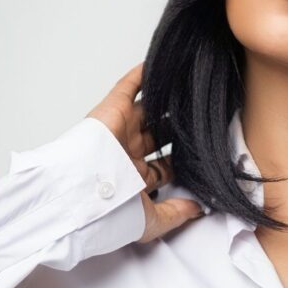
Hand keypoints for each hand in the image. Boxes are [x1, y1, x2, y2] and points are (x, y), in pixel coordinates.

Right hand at [86, 61, 204, 243]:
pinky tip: (162, 66)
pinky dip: (144, 74)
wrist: (81, 192)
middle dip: (180, 128)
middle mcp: (130, 153)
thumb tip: (199, 209)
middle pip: (161, 135)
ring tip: (190, 89)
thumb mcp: (151, 221)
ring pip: (150, 109)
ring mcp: (123, 130)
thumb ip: (177, 214)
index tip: (206, 154)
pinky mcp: (114, 110)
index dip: (183, 162)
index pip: (165, 167)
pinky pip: (130, 86)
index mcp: (136, 178)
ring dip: (168, 100)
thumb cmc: (108, 210)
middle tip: (204, 117)